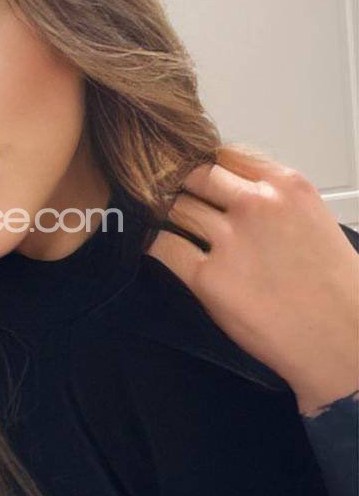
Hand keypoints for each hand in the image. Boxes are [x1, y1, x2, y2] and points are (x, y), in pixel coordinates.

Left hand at [145, 144, 358, 413]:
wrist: (343, 339)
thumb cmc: (334, 287)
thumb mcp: (314, 220)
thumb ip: (274, 200)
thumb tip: (232, 192)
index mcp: (287, 187)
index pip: (226, 155)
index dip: (206, 166)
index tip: (195, 177)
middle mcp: (257, 206)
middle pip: (195, 176)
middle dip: (180, 186)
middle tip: (170, 197)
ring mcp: (231, 241)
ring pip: (176, 208)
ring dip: (166, 215)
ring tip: (163, 224)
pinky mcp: (209, 279)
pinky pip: (163, 247)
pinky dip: (155, 245)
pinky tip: (157, 248)